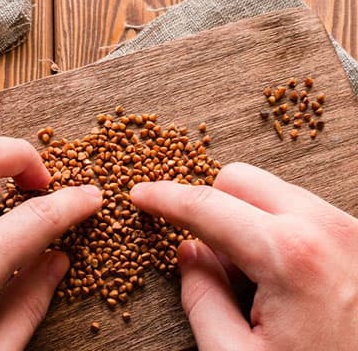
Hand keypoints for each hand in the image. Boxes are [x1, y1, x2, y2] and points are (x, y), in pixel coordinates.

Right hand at [131, 163, 357, 350]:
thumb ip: (202, 299)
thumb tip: (188, 254)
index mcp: (291, 257)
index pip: (207, 206)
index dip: (165, 199)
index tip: (143, 195)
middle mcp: (326, 230)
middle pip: (240, 180)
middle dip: (210, 205)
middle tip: (205, 252)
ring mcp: (349, 232)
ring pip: (271, 192)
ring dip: (245, 220)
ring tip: (251, 278)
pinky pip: (301, 211)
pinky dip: (275, 229)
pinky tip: (279, 276)